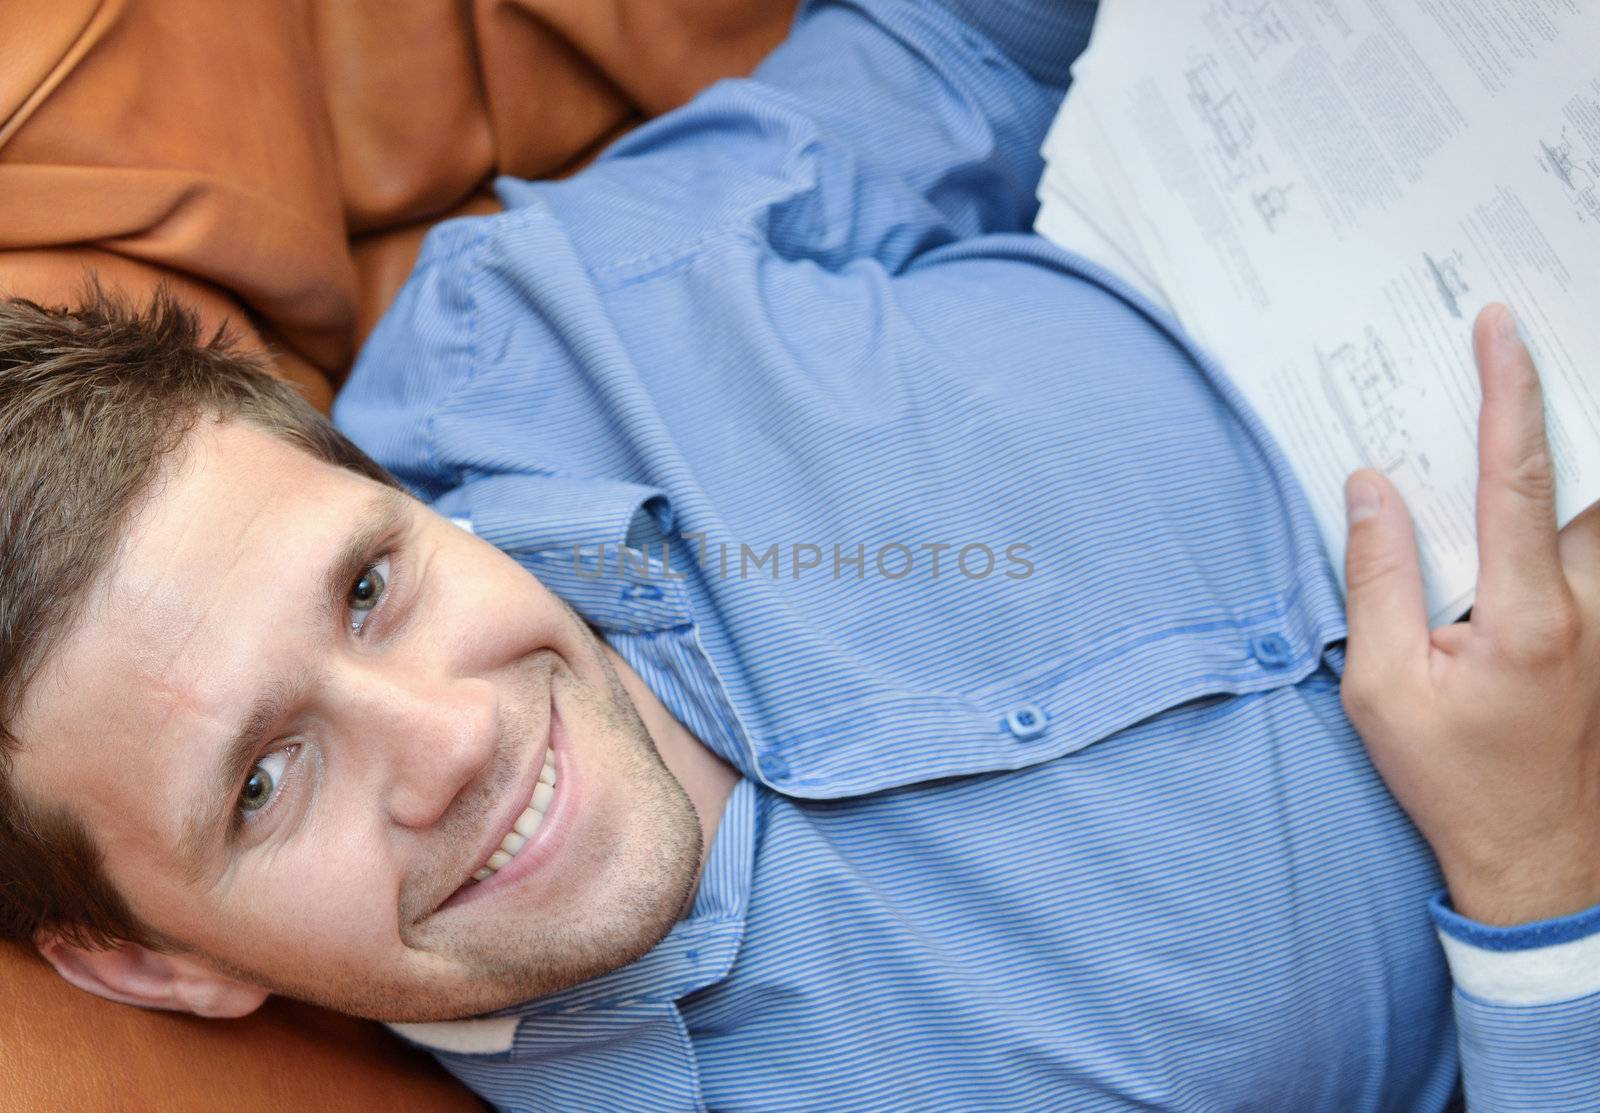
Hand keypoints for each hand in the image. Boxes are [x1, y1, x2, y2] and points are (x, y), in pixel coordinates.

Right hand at [1341, 302, 1599, 926]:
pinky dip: (1572, 507)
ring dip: (1570, 455)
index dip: (1508, 393)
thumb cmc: (1452, 779)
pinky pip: (1597, 551)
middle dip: (1553, 402)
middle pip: (1580, 475)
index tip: (1499, 327)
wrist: (1540, 863)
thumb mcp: (1383, 687)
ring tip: (1533, 401)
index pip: (1517, 477)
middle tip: (1521, 340)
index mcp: (1529, 614)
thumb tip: (1370, 488)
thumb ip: (1378, 578)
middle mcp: (1592, 606)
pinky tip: (1540, 493)